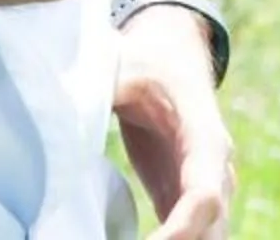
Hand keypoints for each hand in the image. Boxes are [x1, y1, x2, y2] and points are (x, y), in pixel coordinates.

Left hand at [114, 8, 236, 239]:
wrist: (173, 58)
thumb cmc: (149, 62)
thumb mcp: (124, 65)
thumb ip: (100, 86)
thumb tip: (65, 108)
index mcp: (204, 138)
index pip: (205, 195)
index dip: (183, 228)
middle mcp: (214, 172)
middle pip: (210, 230)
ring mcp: (203, 190)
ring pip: (205, 239)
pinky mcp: (182, 201)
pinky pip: (186, 239)